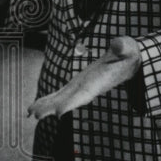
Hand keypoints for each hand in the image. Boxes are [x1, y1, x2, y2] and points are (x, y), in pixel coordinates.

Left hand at [27, 36, 141, 119]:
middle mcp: (89, 88)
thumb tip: (119, 44)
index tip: (59, 113)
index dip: (72, 103)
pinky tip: (37, 105)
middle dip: (52, 108)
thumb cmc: (129, 54)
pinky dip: (49, 99)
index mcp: (100, 81)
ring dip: (46, 106)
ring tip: (30, 112)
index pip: (85, 94)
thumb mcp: (128, 47)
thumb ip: (124, 47)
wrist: (129, 62)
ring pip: (62, 99)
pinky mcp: (77, 84)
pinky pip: (61, 93)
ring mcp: (82, 87)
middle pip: (69, 100)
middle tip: (36, 115)